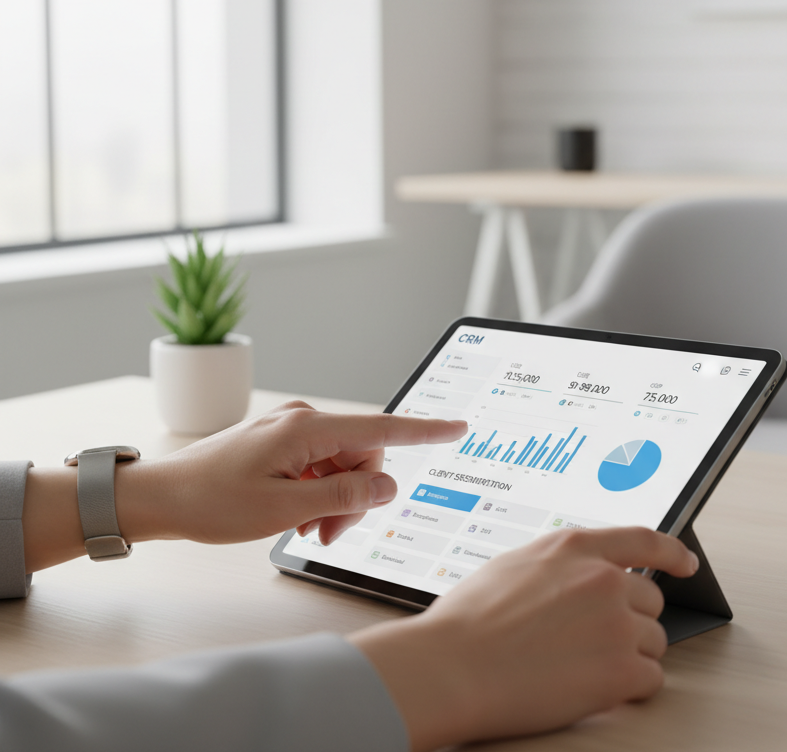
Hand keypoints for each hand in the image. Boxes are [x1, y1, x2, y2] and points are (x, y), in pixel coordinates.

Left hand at [22, 402, 466, 571]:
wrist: (160, 496)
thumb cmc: (212, 500)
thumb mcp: (285, 508)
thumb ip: (344, 496)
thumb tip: (389, 485)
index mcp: (308, 429)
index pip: (382, 428)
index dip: (425, 431)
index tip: (457, 427)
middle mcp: (305, 421)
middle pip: (364, 455)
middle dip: (358, 495)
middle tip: (329, 532)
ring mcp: (293, 431)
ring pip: (344, 465)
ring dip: (337, 499)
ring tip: (308, 529)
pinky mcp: (283, 444)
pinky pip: (322, 466)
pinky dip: (319, 493)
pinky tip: (299, 515)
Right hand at [352, 526, 699, 750]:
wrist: (453, 666)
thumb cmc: (469, 620)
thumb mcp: (517, 563)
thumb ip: (561, 563)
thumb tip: (581, 575)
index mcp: (576, 547)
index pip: (643, 540)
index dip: (672, 552)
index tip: (686, 563)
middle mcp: (603, 579)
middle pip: (650, 601)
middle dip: (630, 621)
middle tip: (594, 641)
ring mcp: (615, 623)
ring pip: (652, 642)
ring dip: (628, 655)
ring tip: (581, 665)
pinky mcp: (619, 670)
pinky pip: (649, 679)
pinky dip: (628, 688)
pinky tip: (591, 686)